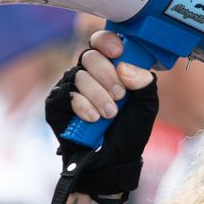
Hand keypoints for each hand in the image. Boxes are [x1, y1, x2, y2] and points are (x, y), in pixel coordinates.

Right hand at [44, 29, 157, 200]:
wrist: (112, 161)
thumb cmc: (129, 132)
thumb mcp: (147, 106)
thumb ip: (144, 83)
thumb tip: (125, 67)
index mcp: (109, 68)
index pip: (102, 42)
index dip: (107, 43)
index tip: (118, 54)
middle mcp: (88, 74)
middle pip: (89, 55)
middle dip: (107, 75)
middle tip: (119, 96)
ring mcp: (70, 87)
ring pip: (79, 75)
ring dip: (99, 96)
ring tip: (109, 114)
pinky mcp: (56, 103)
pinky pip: (66, 94)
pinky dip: (83, 107)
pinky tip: (93, 119)